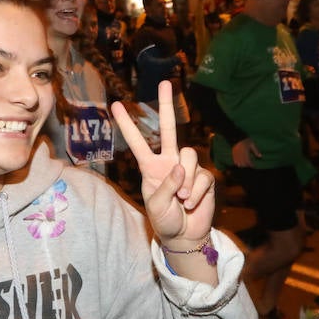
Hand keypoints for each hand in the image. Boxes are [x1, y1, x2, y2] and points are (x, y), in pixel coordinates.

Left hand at [112, 80, 214, 248]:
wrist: (184, 235)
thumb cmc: (164, 220)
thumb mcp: (156, 205)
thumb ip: (166, 185)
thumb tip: (180, 166)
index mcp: (151, 167)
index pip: (137, 142)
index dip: (127, 125)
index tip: (115, 105)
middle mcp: (169, 162)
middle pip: (169, 129)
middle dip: (167, 106)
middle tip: (165, 83)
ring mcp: (187, 168)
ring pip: (189, 156)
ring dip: (187, 180)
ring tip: (183, 199)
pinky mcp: (204, 178)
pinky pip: (203, 177)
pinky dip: (197, 192)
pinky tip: (192, 203)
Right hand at [232, 137, 261, 167]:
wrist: (237, 137)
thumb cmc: (246, 141)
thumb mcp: (252, 144)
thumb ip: (256, 151)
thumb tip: (260, 156)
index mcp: (245, 152)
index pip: (248, 161)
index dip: (251, 165)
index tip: (253, 166)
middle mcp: (240, 155)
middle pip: (243, 164)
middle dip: (247, 166)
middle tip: (250, 165)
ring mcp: (236, 156)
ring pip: (239, 164)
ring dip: (242, 166)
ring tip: (245, 165)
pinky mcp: (233, 155)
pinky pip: (235, 162)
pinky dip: (238, 164)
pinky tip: (240, 164)